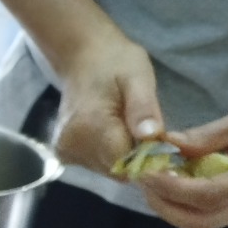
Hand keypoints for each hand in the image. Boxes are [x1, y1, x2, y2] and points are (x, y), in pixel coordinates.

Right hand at [52, 36, 161, 175]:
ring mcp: (66, 153)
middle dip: (139, 156)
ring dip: (127, 154)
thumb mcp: (138, 77)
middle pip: (118, 169)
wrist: (83, 57)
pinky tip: (114, 132)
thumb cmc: (114, 62)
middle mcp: (72, 147)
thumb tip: (152, 137)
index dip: (149, 158)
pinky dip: (113, 153)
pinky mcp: (65, 154)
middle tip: (147, 128)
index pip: (127, 163)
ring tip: (129, 125)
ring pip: (110, 170)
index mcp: (90, 128)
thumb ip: (144, 108)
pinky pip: (99, 165)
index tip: (163, 143)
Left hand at [136, 85, 227, 227]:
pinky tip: (170, 183)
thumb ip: (203, 138)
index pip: (209, 197)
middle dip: (165, 205)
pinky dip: (181, 203)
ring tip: (153, 181)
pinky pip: (205, 214)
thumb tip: (163, 148)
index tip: (148, 173)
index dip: (173, 189)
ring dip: (170, 207)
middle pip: (200, 221)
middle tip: (145, 180)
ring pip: (200, 223)